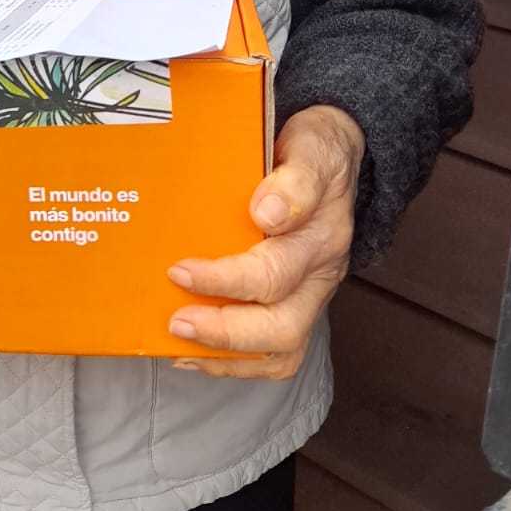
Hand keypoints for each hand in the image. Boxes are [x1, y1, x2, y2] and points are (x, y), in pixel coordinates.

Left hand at [165, 105, 363, 378]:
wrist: (333, 156)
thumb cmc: (312, 150)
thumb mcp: (311, 147)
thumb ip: (295, 179)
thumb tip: (267, 213)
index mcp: (321, 235)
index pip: (275, 271)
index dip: (225, 280)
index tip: (180, 271)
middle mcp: (320, 274)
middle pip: (282, 327)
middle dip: (224, 332)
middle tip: (177, 321)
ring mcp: (310, 296)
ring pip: (281, 351)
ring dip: (227, 357)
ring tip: (179, 347)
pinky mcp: (296, 308)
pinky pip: (273, 354)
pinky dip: (233, 362)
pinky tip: (192, 353)